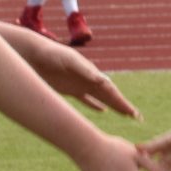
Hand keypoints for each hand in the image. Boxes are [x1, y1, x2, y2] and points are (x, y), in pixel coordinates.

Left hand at [25, 40, 140, 117]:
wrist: (33, 53)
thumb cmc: (51, 54)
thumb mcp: (68, 60)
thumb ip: (85, 70)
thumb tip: (102, 80)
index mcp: (91, 73)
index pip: (110, 90)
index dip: (122, 102)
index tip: (133, 112)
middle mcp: (88, 79)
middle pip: (109, 95)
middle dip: (122, 105)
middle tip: (137, 117)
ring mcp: (79, 84)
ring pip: (100, 98)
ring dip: (112, 106)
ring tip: (125, 114)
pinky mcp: (68, 89)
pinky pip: (85, 100)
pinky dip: (95, 105)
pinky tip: (103, 111)